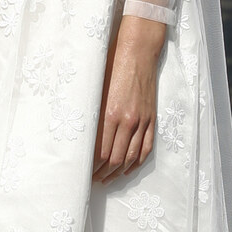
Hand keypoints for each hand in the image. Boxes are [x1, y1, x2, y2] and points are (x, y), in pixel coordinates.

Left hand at [93, 15, 166, 181]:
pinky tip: (128, 169)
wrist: (138, 51)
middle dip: (102, 173)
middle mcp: (127, 121)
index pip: (100, 152)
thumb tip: (81, 137)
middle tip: (92, 180)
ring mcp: (141, 121)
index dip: (91, 167)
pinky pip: (146, 147)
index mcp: (109, 114)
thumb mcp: (96, 89)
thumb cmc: (111, 65)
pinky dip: (137, 162)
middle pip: (115, 159)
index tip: (83, 172)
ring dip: (118, 172)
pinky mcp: (150, 118)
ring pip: (131, 157)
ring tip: (107, 178)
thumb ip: (91, 114)